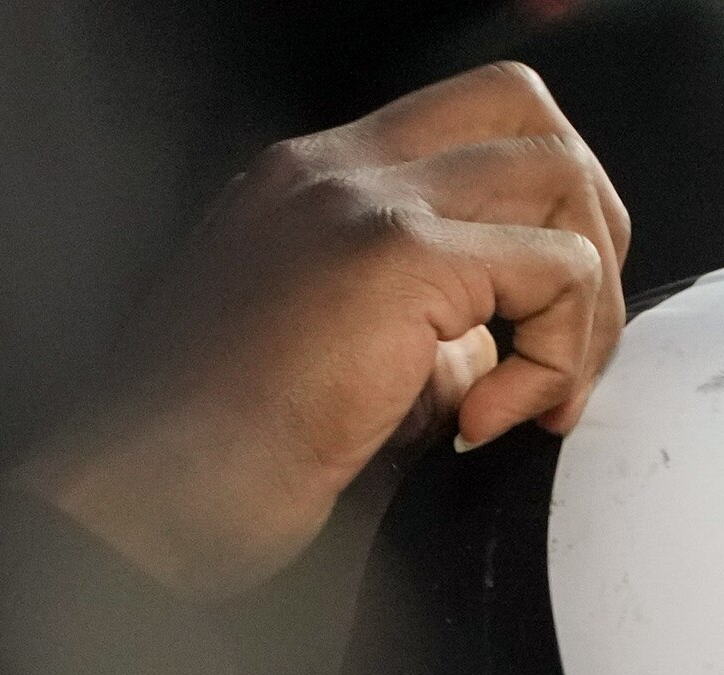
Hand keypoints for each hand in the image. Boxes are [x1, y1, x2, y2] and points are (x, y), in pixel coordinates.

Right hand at [22, 64, 628, 599]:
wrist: (136, 511)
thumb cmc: (211, 474)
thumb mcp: (342, 379)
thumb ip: (423, 341)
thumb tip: (509, 357)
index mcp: (313, 188)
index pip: (473, 129)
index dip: (536, 218)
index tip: (527, 336)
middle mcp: (335, 171)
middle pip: (528, 115)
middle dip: (587, 225)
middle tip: (566, 347)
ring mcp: (361, 201)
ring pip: (557, 175)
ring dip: (583, 297)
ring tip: (535, 397)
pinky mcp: (394, 257)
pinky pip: (558, 268)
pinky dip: (559, 355)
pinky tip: (488, 427)